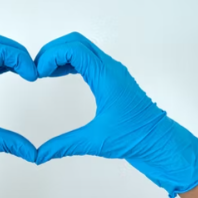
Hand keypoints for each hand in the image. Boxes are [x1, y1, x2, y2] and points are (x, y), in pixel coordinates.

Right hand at [35, 32, 197, 197]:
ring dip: (60, 54)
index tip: (38, 73)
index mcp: (107, 78)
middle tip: (37, 69)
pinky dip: (69, 61)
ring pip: (82, 47)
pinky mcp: (112, 77)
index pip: (74, 49)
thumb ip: (63, 146)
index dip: (51, 56)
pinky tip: (58, 75)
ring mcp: (112, 71)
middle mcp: (110, 68)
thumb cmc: (135, 138)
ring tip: (43, 71)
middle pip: (76, 41)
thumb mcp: (95, 141)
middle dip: (52, 50)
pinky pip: (87, 59)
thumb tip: (38, 155)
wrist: (160, 141)